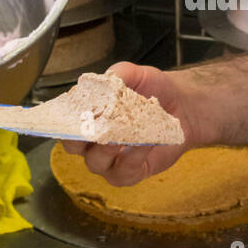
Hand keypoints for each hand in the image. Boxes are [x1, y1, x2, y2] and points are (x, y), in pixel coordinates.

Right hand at [62, 61, 201, 186]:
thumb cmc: (152, 91)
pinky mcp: (130, 173)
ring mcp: (109, 161)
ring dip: (106, 149)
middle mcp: (92, 142)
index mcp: (87, 118)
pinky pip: (124, 171)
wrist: (182, 106)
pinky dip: (133, 157)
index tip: (73, 109)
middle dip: (78, 137)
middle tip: (89, 125)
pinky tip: (144, 143)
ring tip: (119, 135)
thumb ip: (118, 74)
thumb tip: (104, 79)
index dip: (64, 117)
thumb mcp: (135, 75)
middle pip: (73, 147)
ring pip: (96, 162)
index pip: (65, 121)